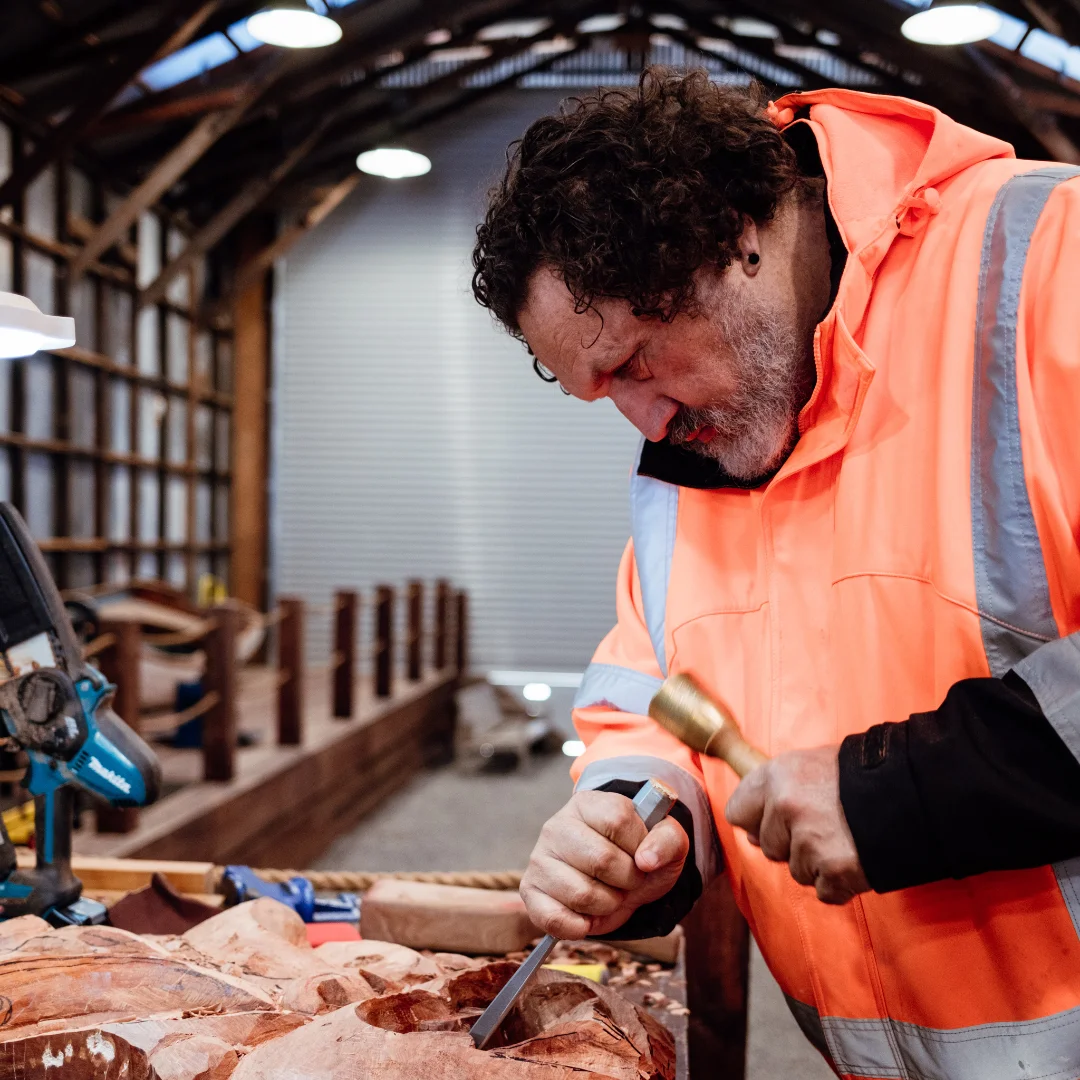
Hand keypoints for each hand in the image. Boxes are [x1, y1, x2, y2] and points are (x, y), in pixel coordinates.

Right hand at [520, 790, 688, 939]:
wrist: (619, 878)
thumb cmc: (638, 854)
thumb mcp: (665, 840)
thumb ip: (667, 841)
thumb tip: (647, 860)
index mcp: (588, 804)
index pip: (618, 820)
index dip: (641, 845)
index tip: (643, 854)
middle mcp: (557, 826)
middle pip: (601, 860)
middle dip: (627, 880)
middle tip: (627, 880)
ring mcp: (540, 858)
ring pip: (581, 894)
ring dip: (608, 905)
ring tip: (608, 895)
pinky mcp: (530, 891)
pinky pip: (555, 919)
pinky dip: (580, 927)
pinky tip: (588, 917)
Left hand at [725, 746, 869, 904]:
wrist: (915, 790)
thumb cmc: (863, 775)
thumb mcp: (812, 765)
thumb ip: (779, 792)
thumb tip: (753, 833)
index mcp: (778, 775)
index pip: (738, 811)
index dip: (756, 820)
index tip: (773, 823)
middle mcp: (786, 807)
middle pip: (768, 847)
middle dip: (792, 844)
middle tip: (825, 827)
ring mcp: (809, 841)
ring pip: (797, 870)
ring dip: (819, 863)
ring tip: (847, 838)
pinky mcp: (834, 871)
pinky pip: (824, 891)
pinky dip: (840, 883)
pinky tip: (857, 858)